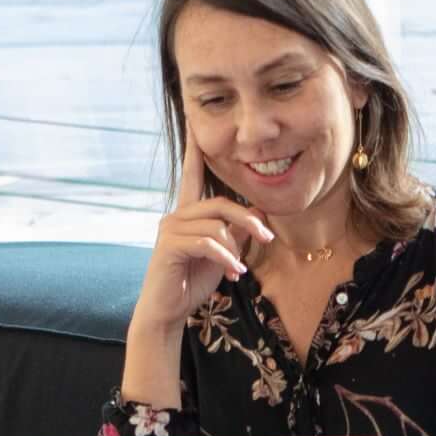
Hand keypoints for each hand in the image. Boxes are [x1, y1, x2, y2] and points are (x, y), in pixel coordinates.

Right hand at [136, 149, 272, 332]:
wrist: (168, 311)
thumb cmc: (192, 281)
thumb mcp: (223, 254)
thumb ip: (236, 232)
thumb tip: (258, 210)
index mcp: (187, 214)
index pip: (193, 175)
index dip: (195, 151)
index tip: (195, 125)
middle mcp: (175, 216)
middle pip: (220, 204)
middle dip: (248, 220)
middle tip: (268, 238)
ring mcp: (170, 229)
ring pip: (216, 225)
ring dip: (235, 247)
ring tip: (239, 267)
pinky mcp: (169, 245)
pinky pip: (207, 243)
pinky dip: (225, 258)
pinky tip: (232, 272)